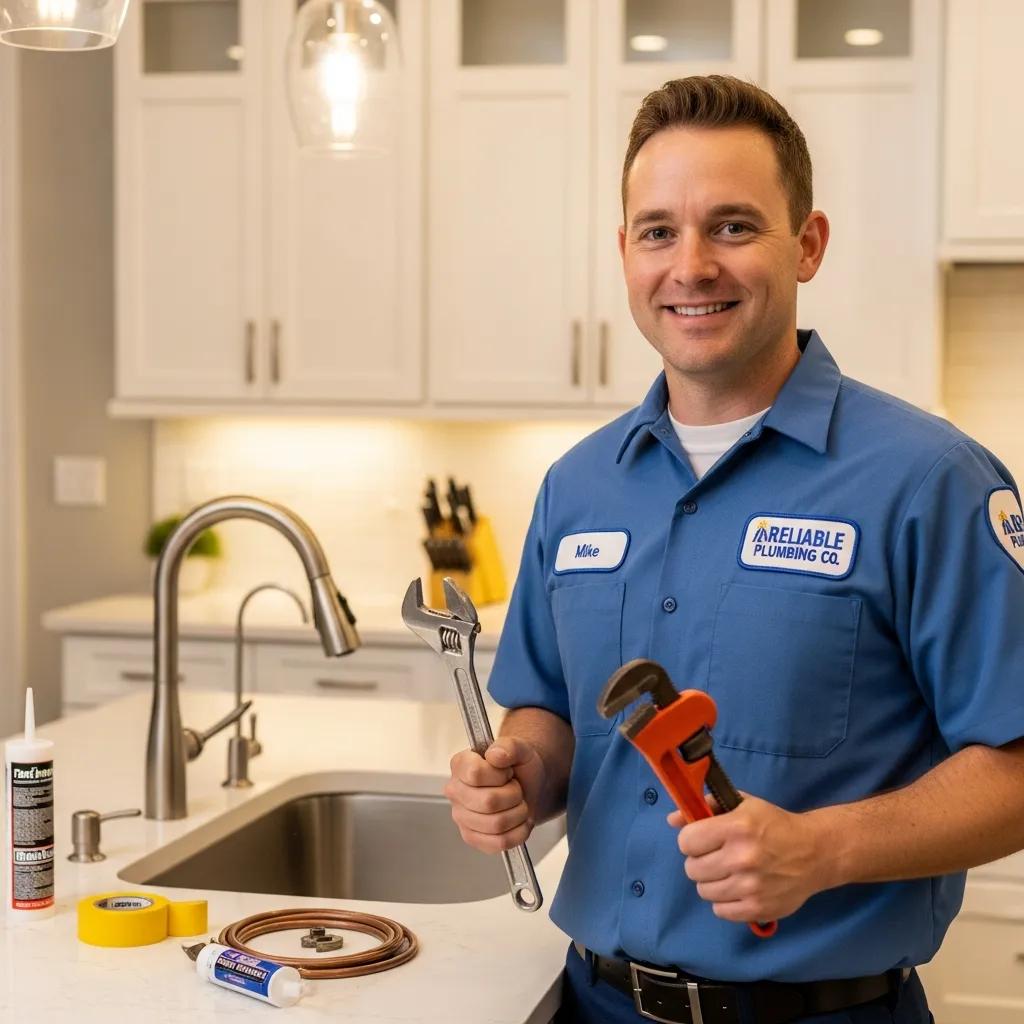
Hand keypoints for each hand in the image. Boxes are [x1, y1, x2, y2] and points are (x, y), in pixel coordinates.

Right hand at [444, 737, 544, 853]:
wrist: (528, 787)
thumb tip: (495, 754)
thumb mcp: (521, 749)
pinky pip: (499, 843)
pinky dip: (518, 832)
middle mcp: (455, 791)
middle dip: (513, 795)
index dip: (500, 775)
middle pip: (488, 802)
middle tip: (515, 789)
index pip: (476, 774)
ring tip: (517, 803)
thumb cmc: (519, 767)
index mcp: (461, 764)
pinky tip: (517, 820)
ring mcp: (461, 817)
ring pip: (496, 824)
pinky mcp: (471, 837)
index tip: (507, 772)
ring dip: (518, 814)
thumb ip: (509, 746)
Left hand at [667, 793, 830, 924]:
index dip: (691, 840)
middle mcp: (742, 858)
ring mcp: (750, 887)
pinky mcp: (758, 909)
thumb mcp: (741, 805)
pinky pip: (720, 910)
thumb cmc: (774, 824)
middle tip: (716, 856)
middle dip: (700, 861)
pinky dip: (724, 901)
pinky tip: (737, 888)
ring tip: (728, 872)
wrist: (814, 853)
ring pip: (703, 891)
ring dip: (711, 882)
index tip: (702, 839)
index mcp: (736, 828)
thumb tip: (673, 820)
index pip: (687, 841)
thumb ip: (706, 807)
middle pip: (692, 868)